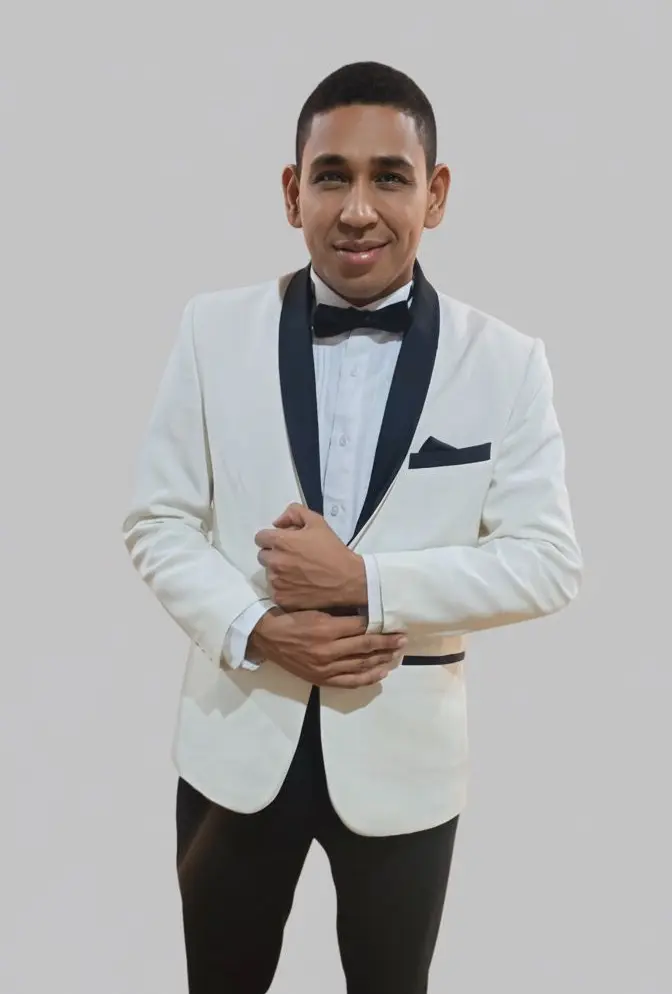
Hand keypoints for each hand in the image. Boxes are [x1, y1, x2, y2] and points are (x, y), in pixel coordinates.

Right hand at [247, 609, 406, 687]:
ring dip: (382, 659)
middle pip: (366, 645)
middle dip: (387, 643)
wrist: (269, 638)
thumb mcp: (315, 610)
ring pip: (361, 664)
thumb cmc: (293, 619)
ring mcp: (326, 667)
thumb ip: (340, 614)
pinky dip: (368, 678)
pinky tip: (381, 673)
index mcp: (327, 627)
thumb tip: (367, 615)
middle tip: (403, 640)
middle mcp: (329, 649)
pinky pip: (350, 681)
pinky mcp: (322, 679)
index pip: (362, 627)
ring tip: (396, 655)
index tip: (395, 624)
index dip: (381, 626)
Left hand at [254, 503, 366, 610]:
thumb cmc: (332, 550)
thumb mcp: (317, 522)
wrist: (346, 579)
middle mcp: (274, 562)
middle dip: (274, 555)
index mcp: (281, 542)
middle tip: (292, 558)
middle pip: (263, 556)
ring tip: (297, 573)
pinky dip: (284, 588)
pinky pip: (275, 591)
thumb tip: (277, 522)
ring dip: (279, 572)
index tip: (283, 543)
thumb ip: (294, 513)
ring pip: (269, 574)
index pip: (260, 538)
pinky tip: (299, 586)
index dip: (271, 539)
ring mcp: (276, 582)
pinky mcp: (281, 598)